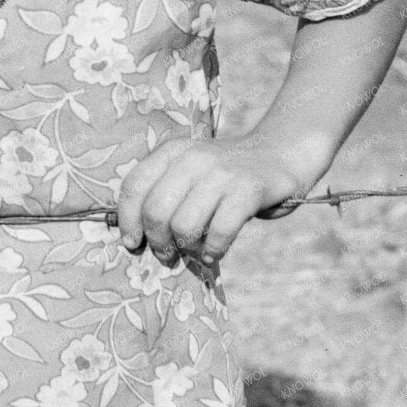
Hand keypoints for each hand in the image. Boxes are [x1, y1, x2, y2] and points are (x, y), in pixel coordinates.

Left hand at [115, 136, 312, 268]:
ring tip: (195, 252)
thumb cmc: (225, 175)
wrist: (279, 154)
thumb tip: (133, 236)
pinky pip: (220, 231)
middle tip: (167, 255)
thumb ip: (163, 193)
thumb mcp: (189, 172)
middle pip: (156, 210)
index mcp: (172, 152)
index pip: (134, 186)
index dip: (127, 220)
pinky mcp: (248, 189)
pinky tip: (214, 253)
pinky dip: (213, 250)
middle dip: (158, 241)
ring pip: (184, 224)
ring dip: (186, 249)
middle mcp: (193, 158)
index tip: (133, 243)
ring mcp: (221, 173)